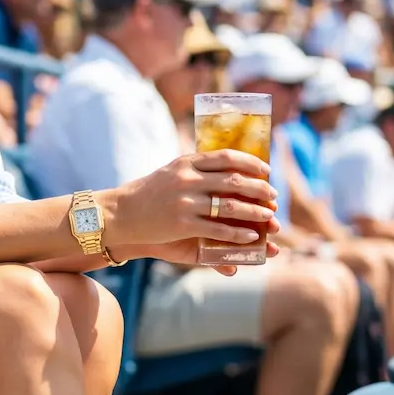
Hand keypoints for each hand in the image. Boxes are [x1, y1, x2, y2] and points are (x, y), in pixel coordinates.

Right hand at [102, 149, 278, 265]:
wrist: (119, 213)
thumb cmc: (147, 193)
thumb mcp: (171, 172)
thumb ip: (196, 168)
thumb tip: (225, 167)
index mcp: (187, 162)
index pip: (227, 157)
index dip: (251, 163)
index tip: (266, 170)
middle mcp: (187, 179)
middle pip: (234, 180)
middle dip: (259, 188)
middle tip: (273, 195)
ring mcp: (185, 201)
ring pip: (230, 205)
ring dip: (254, 211)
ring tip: (269, 217)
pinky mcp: (181, 224)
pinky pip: (217, 229)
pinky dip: (237, 233)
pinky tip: (250, 237)